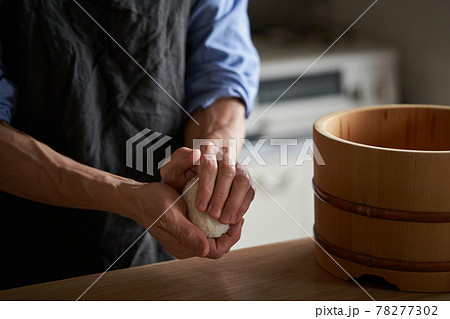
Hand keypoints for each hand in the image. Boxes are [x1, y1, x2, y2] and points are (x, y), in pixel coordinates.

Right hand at [128, 182, 243, 258]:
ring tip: (230, 208)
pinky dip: (215, 219)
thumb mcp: (170, 215)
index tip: (238, 219)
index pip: (216, 251)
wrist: (138, 197)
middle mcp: (187, 246)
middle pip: (218, 245)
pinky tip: (218, 205)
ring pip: (213, 236)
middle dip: (230, 231)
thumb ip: (187, 233)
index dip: (231, 237)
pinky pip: (206, 228)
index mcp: (184, 247)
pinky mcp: (186, 228)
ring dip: (224, 224)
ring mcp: (187, 237)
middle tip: (237, 212)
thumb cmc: (152, 204)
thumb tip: (205, 250)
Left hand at [161, 144, 255, 224]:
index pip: (210, 164)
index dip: (206, 187)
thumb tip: (195, 154)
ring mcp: (238, 166)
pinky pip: (250, 191)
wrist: (195, 175)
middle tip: (213, 215)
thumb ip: (178, 161)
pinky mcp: (246, 179)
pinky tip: (233, 219)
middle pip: (228, 172)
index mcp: (207, 149)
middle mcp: (225, 155)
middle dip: (221, 196)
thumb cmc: (183, 174)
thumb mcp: (172, 169)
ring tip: (224, 219)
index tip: (200, 206)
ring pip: (242, 181)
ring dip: (234, 202)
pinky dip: (242, 206)